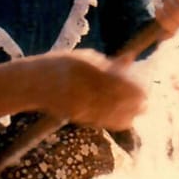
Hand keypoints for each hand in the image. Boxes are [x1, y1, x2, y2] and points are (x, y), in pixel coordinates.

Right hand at [0, 50, 145, 130]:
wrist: (30, 84)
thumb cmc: (59, 65)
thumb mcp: (84, 56)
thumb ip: (107, 63)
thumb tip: (130, 61)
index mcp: (86, 67)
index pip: (119, 80)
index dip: (137, 84)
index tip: (147, 84)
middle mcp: (83, 86)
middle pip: (119, 98)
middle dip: (138, 100)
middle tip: (148, 98)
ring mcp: (80, 104)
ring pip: (113, 113)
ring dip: (131, 112)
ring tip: (141, 108)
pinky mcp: (78, 117)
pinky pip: (103, 121)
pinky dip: (118, 120)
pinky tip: (128, 117)